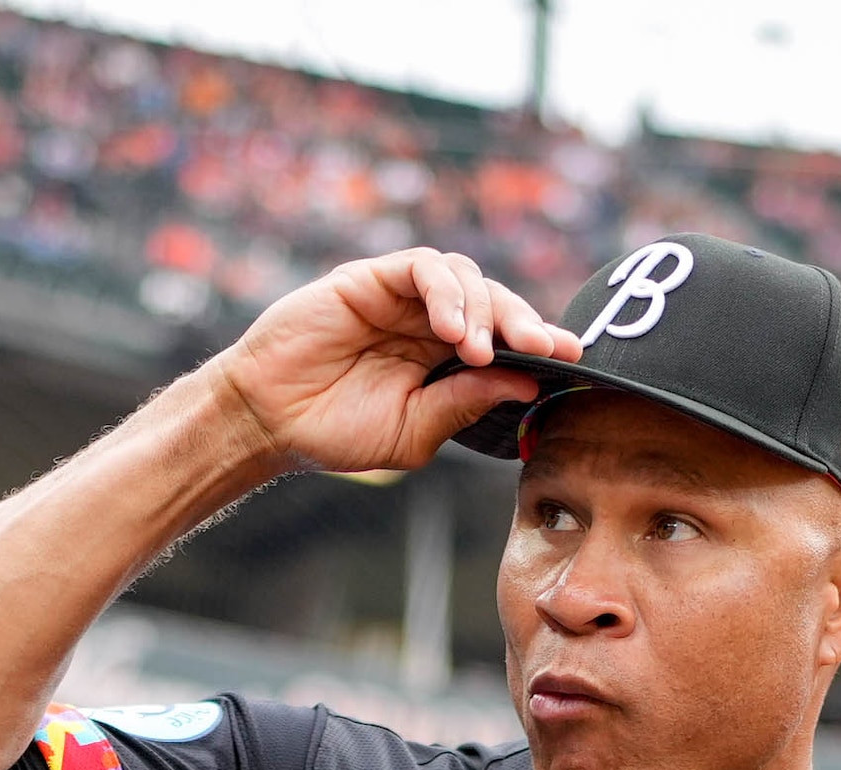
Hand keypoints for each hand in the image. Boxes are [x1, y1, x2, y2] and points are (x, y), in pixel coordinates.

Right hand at [205, 249, 574, 477]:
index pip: (505, 341)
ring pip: (466, 278)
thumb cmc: (335, 430)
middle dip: (525, 322)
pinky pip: (424, 267)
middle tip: (544, 347)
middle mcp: (429, 322)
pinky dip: (446, 292)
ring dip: (485, 310)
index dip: (538, 343)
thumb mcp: (414, 431)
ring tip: (480, 351)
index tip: (572, 357)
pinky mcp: (372, 278)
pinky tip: (452, 329)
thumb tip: (525, 385)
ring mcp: (402, 298)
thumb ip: (463, 406)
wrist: (268, 419)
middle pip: (495, 302)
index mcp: (445, 361)